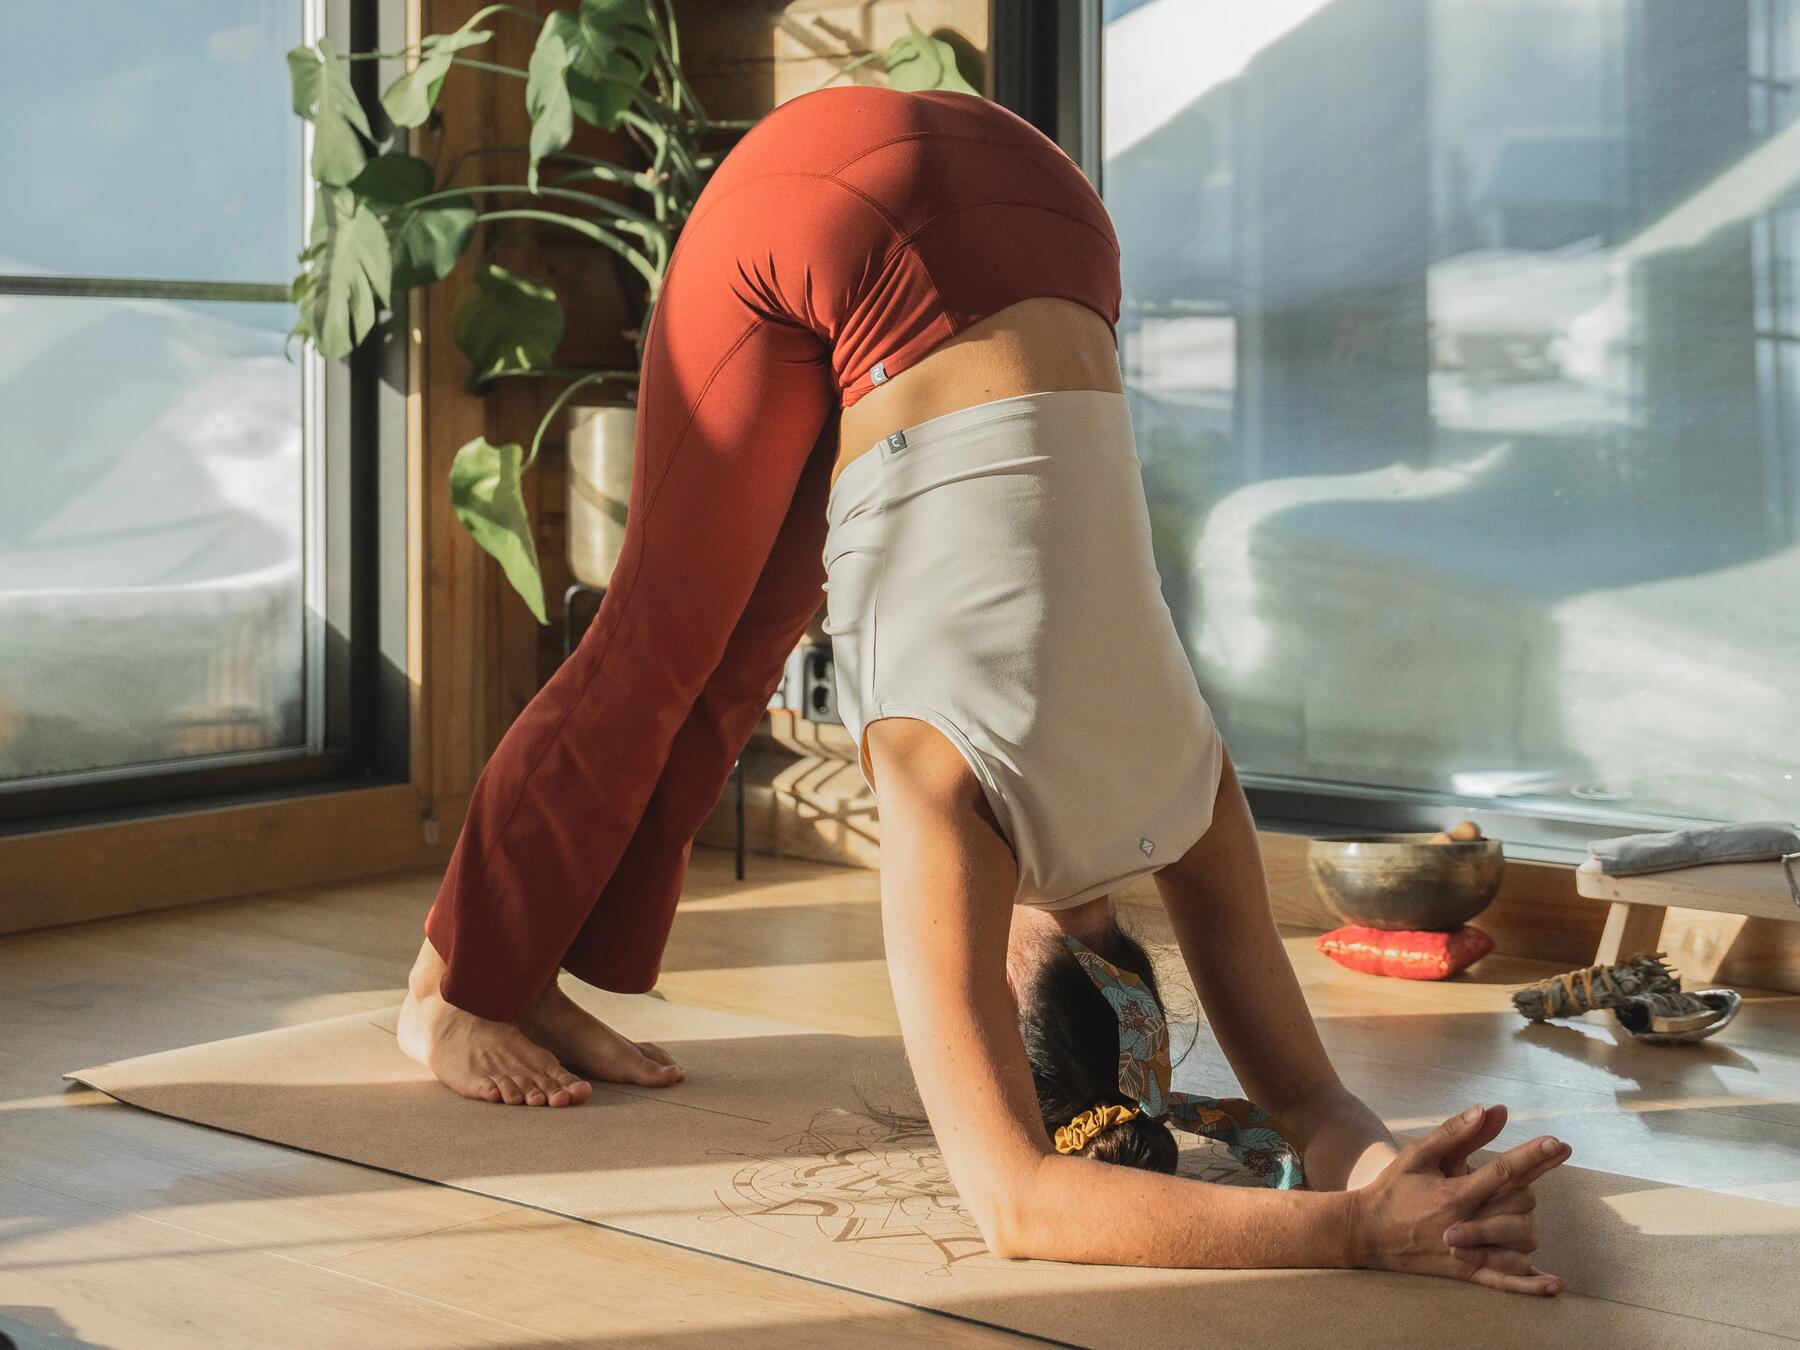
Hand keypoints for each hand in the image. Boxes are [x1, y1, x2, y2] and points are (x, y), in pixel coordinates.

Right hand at [1347, 1104, 1571, 1295]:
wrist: (1366, 1232)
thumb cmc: (1392, 1188)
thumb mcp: (1418, 1154)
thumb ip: (1453, 1133)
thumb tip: (1486, 1109)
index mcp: (1454, 1193)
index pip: (1503, 1170)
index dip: (1533, 1155)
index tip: (1558, 1144)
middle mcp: (1466, 1224)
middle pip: (1520, 1204)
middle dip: (1528, 1185)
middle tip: (1523, 1173)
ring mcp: (1468, 1252)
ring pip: (1521, 1239)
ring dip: (1526, 1220)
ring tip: (1519, 1207)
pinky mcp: (1466, 1272)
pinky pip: (1505, 1281)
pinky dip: (1532, 1284)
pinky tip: (1556, 1283)